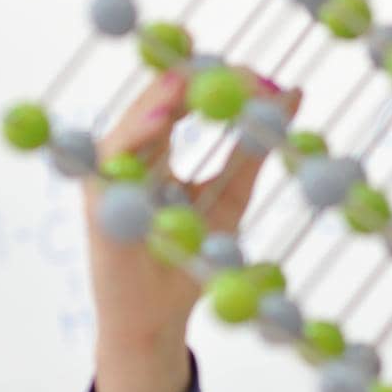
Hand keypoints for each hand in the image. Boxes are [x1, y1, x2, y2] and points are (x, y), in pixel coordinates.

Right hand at [82, 68, 302, 348]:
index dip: (220, 80)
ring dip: (165, 96)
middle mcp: (129, 155)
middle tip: (238, 71)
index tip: (264, 75)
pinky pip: (113, 160)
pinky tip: (165, 120)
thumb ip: (252, 150)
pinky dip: (137, 135)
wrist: (157, 320)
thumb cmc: (189, 260)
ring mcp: (110, 176)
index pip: (184, 97)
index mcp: (157, 150)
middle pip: (158, 99)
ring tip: (195, 77)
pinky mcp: (98, 201)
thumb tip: (293, 95)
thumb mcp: (230, 198)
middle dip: (196, 78)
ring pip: (133, 121)